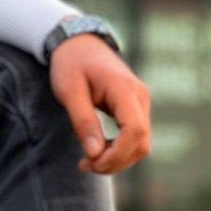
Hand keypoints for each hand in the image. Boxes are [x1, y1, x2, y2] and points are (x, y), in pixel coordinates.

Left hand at [49, 34, 150, 173]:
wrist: (79, 44)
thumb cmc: (71, 65)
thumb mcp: (69, 91)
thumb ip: (83, 121)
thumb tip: (95, 153)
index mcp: (124, 89)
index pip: (135, 130)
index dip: (117, 154)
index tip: (93, 162)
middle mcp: (139, 96)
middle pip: (141, 142)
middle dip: (116, 162)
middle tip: (85, 166)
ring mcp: (141, 103)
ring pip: (141, 144)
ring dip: (117, 160)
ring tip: (88, 161)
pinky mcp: (136, 109)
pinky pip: (135, 138)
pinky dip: (119, 152)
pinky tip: (97, 152)